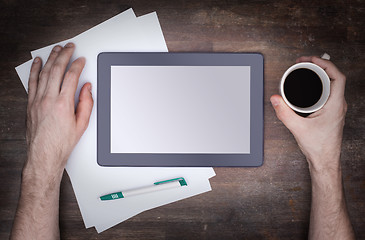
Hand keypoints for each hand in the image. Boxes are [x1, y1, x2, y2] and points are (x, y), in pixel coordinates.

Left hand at [24, 43, 92, 180]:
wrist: (44, 154)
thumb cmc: (62, 143)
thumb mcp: (82, 124)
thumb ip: (86, 103)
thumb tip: (87, 88)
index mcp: (64, 104)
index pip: (71, 77)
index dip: (77, 65)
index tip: (81, 60)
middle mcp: (48, 100)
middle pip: (56, 70)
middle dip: (64, 55)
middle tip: (69, 47)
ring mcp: (37, 101)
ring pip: (44, 73)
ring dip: (51, 59)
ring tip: (56, 49)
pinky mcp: (30, 104)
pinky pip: (32, 82)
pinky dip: (35, 70)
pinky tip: (37, 62)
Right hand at [270, 56, 346, 173]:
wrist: (325, 160)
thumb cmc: (318, 147)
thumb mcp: (297, 128)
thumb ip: (284, 113)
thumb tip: (275, 99)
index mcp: (335, 105)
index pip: (338, 77)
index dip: (325, 64)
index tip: (312, 60)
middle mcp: (338, 105)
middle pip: (334, 77)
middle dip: (319, 66)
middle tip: (305, 62)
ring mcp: (336, 108)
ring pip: (332, 84)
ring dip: (320, 75)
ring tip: (306, 70)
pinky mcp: (331, 112)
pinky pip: (328, 92)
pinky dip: (319, 85)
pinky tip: (308, 87)